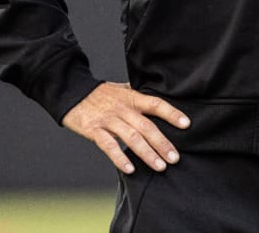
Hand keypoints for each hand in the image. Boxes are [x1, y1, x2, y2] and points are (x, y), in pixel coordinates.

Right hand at [61, 82, 190, 174]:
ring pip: (131, 138)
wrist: (72, 92)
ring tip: (160, 166)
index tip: (187, 124)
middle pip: (147, 126)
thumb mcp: (122, 89)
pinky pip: (109, 146)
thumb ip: (138, 93)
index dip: (172, 113)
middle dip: (162, 143)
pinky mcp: (94, 130)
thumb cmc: (100, 93)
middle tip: (175, 158)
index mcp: (133, 98)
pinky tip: (130, 169)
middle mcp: (123, 109)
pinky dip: (120, 158)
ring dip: (147, 154)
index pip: (156, 104)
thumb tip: (157, 91)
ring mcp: (109, 120)